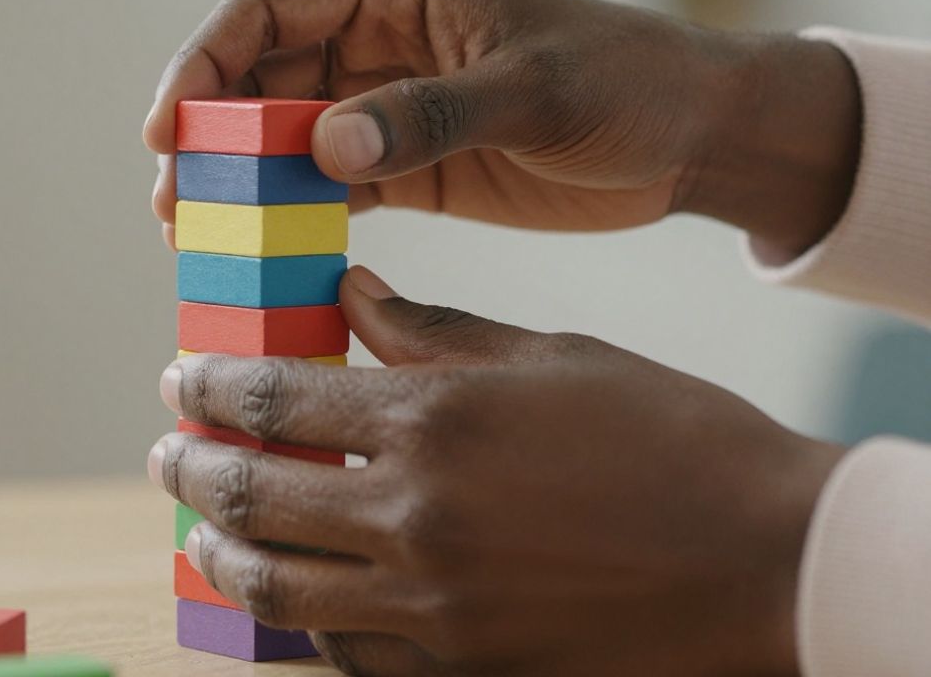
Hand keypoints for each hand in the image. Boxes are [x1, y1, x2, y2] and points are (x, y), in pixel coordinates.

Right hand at [146, 0, 859, 259]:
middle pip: (260, 79)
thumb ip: (430, 114)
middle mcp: (379, 43)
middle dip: (210, 137)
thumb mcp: (535, 90)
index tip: (168, 130)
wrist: (692, 137)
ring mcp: (390, 107)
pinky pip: (329, 187)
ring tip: (202, 240)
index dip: (202, 63)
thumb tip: (324, 143)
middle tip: (177, 206)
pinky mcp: (410, 165)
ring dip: (241, 184)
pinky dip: (293, 219)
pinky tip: (269, 258)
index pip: (268, 11)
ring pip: (284, 137)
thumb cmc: (628, 84)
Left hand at [148, 266, 843, 675]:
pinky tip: (291, 603)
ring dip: (222, 555)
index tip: (180, 380)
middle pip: (254, 495)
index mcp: (433, 419)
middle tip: (168, 456)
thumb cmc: (668, 438)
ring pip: (279, 588)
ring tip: (202, 536)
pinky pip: (344, 655)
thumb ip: (433, 328)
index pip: (275, 398)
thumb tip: (350, 292)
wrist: (763, 560)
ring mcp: (432, 606)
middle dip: (192, 471)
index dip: (211, 387)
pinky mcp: (460, 668)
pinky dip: (301, 626)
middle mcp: (414, 515)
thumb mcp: (549, 356)